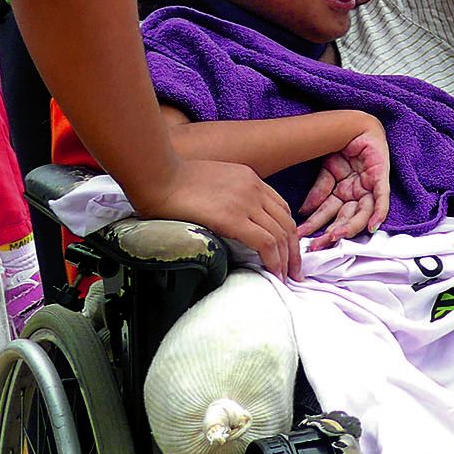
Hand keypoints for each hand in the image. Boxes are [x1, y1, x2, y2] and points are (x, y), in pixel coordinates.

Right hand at [130, 157, 301, 279]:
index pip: (280, 207)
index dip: (288, 231)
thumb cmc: (173, 181)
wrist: (157, 176)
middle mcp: (253, 187)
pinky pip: (265, 243)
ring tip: (287, 277)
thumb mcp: (211, 181)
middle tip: (295, 271)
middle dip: (294, 249)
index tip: (287, 249)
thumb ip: (227, 195)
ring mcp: (245, 201)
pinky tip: (275, 274)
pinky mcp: (233, 218)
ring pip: (280, 234)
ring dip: (287, 260)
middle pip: (286, 222)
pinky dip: (274, 261)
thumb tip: (227, 218)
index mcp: (249, 177)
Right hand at [295, 117, 389, 248]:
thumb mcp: (326, 172)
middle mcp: (356, 195)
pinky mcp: (381, 179)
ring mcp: (369, 189)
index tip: (302, 237)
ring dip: (348, 227)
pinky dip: (378, 213)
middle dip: (329, 234)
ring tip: (334, 236)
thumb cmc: (343, 147)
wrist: (355, 125)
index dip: (316, 226)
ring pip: (360, 214)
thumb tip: (303, 212)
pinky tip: (373, 226)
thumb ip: (318, 192)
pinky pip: (381, 199)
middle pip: (344, 220)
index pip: (329, 216)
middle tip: (316, 245)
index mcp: (343, 195)